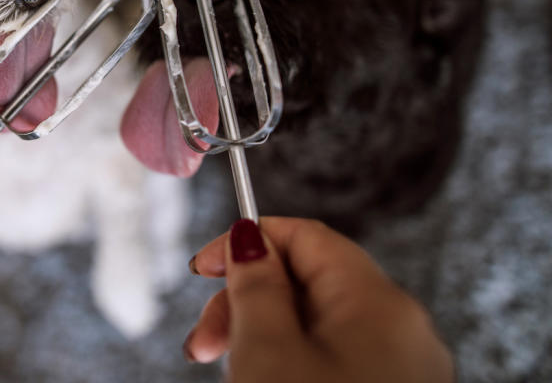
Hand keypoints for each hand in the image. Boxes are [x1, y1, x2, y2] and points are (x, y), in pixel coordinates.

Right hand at [185, 217, 452, 382]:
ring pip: (318, 327)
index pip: (306, 236)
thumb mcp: (268, 353)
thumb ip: (255, 286)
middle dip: (246, 303)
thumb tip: (248, 238)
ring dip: (262, 338)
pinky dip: (291, 367)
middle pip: (309, 282)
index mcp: (378, 302)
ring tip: (230, 374)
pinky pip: (335, 363)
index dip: (248, 241)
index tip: (202, 268)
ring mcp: (402, 370)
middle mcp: (401, 330)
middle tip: (203, 344)